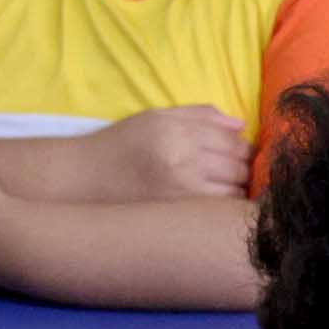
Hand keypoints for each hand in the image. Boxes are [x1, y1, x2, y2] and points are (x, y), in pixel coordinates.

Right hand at [84, 105, 254, 201]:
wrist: (86, 178)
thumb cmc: (122, 143)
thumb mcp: (156, 117)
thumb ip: (199, 115)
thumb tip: (240, 126)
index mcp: (178, 132)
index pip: (233, 140)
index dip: (241, 146)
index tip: (235, 150)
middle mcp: (184, 160)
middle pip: (239, 165)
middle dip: (243, 166)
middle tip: (231, 169)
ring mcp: (183, 191)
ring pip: (234, 190)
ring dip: (236, 187)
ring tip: (223, 185)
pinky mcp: (178, 213)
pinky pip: (218, 209)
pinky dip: (223, 204)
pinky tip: (213, 201)